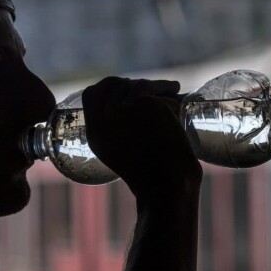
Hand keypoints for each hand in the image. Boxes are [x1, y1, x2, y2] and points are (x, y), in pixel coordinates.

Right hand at [82, 77, 201, 199]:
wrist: (166, 187)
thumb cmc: (152, 177)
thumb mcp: (120, 154)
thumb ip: (115, 131)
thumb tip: (126, 105)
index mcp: (95, 133)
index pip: (92, 94)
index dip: (108, 86)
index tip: (124, 86)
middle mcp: (104, 118)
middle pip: (118, 85)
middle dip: (137, 83)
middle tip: (154, 87)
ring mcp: (123, 108)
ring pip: (141, 85)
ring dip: (159, 87)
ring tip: (172, 91)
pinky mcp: (145, 103)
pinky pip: (162, 93)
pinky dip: (172, 96)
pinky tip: (178, 101)